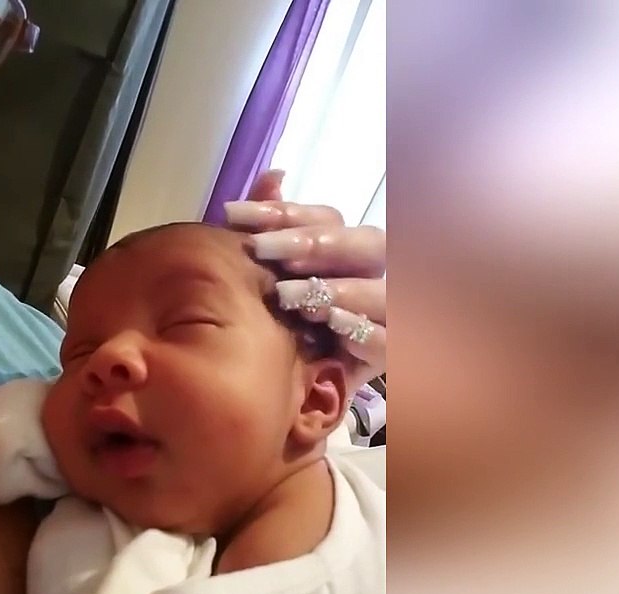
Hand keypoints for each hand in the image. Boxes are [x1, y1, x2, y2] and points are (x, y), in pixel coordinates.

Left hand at [225, 170, 385, 387]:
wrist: (273, 395)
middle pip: (365, 244)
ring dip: (336, 287)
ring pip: (380, 291)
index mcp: (341, 254)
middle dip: (314, 244)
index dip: (285, 212)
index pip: (327, 218)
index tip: (231, 215)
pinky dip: (362, 330)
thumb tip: (274, 174)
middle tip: (264, 250)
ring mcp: (384, 317)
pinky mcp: (384, 359)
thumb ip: (270, 228)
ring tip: (289, 295)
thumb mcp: (264, 280)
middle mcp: (369, 278)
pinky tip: (331, 323)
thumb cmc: (271, 329)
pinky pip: (386, 342)